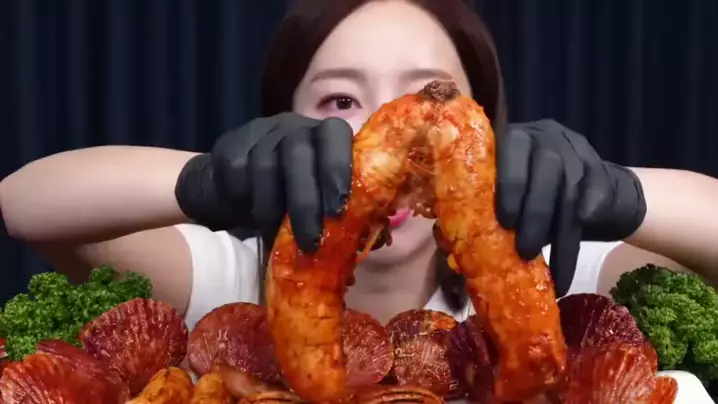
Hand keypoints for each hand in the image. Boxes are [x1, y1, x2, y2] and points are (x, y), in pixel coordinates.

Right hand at [175, 113, 352, 251]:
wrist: (232, 185)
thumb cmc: (289, 195)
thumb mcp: (319, 201)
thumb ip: (348, 213)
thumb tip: (381, 239)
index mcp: (324, 136)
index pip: (336, 134)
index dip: (339, 168)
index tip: (338, 210)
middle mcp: (294, 127)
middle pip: (299, 153)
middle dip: (306, 200)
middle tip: (311, 240)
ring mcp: (260, 133)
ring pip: (265, 165)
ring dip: (273, 208)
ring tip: (277, 238)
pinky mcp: (230, 145)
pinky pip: (237, 173)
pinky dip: (245, 201)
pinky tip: (250, 218)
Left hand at [495, 119, 646, 295]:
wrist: (588, 184)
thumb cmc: (529, 192)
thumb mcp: (506, 189)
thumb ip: (483, 207)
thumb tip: (454, 244)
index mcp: (516, 137)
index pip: (512, 151)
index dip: (510, 185)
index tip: (505, 223)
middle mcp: (548, 138)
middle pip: (547, 172)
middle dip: (535, 215)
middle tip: (525, 251)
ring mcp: (578, 153)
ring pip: (570, 194)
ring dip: (559, 237)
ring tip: (550, 274)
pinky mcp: (601, 174)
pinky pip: (591, 207)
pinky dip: (577, 239)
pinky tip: (567, 267)